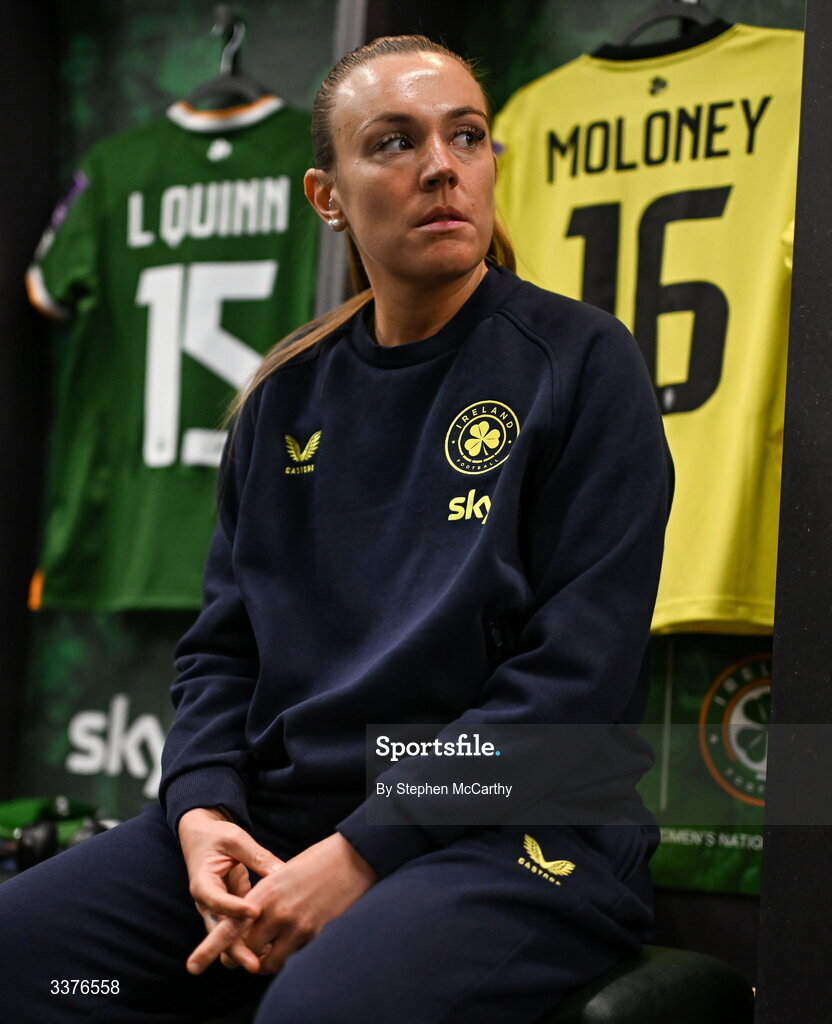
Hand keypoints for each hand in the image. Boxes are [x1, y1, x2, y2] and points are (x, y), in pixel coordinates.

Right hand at [178, 807, 282, 972]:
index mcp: (202, 882)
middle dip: (236, 947)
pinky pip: (238, 928)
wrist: (202, 836)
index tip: (255, 912)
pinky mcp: (228, 909)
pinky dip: (250, 938)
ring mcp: (216, 908)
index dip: (234, 908)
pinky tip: (269, 949)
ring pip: (227, 935)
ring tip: (265, 963)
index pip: (216, 899)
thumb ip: (256, 856)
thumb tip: (281, 872)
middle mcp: (206, 901)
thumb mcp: (235, 838)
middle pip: (218, 930)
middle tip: (255, 963)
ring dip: (244, 949)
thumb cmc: (217, 835)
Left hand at [186, 831, 376, 975]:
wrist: (354, 859)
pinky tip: (289, 947)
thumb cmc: (318, 862)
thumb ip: (266, 898)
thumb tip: (252, 921)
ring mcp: (296, 925)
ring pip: (267, 962)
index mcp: (265, 891)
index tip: (194, 965)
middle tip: (238, 961)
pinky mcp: (314, 935)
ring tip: (266, 954)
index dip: (210, 948)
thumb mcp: (284, 874)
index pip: (230, 925)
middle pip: (245, 950)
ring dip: (263, 962)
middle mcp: (276, 911)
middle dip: (240, 958)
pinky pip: (290, 959)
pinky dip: (285, 958)